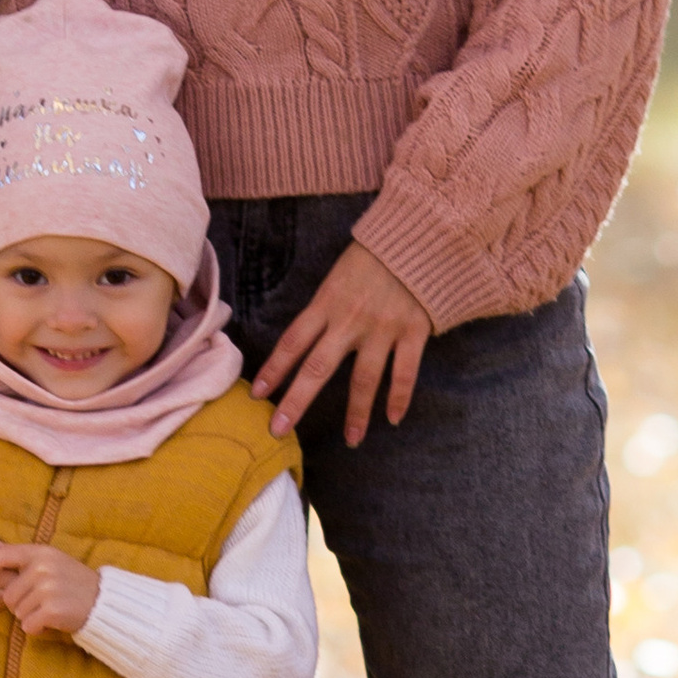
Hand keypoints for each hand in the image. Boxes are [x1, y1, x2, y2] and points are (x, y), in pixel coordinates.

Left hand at [0, 541, 101, 636]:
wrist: (103, 603)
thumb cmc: (73, 584)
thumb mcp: (52, 562)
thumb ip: (27, 562)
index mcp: (41, 553)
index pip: (4, 554)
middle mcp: (43, 568)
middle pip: (8, 595)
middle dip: (18, 605)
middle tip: (40, 604)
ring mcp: (47, 588)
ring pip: (17, 612)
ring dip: (29, 617)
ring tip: (49, 610)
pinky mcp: (52, 610)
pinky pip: (28, 626)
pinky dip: (37, 629)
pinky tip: (51, 622)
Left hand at [253, 243, 432, 445]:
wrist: (419, 237)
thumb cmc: (373, 257)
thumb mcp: (338, 276)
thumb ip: (325, 309)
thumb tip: (306, 342)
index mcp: (326, 302)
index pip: (293, 342)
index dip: (274, 369)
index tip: (257, 394)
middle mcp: (350, 319)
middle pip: (317, 367)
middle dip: (297, 401)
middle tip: (279, 430)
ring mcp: (382, 328)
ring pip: (363, 379)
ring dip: (356, 413)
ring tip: (351, 439)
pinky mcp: (413, 331)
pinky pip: (404, 372)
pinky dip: (399, 397)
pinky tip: (392, 418)